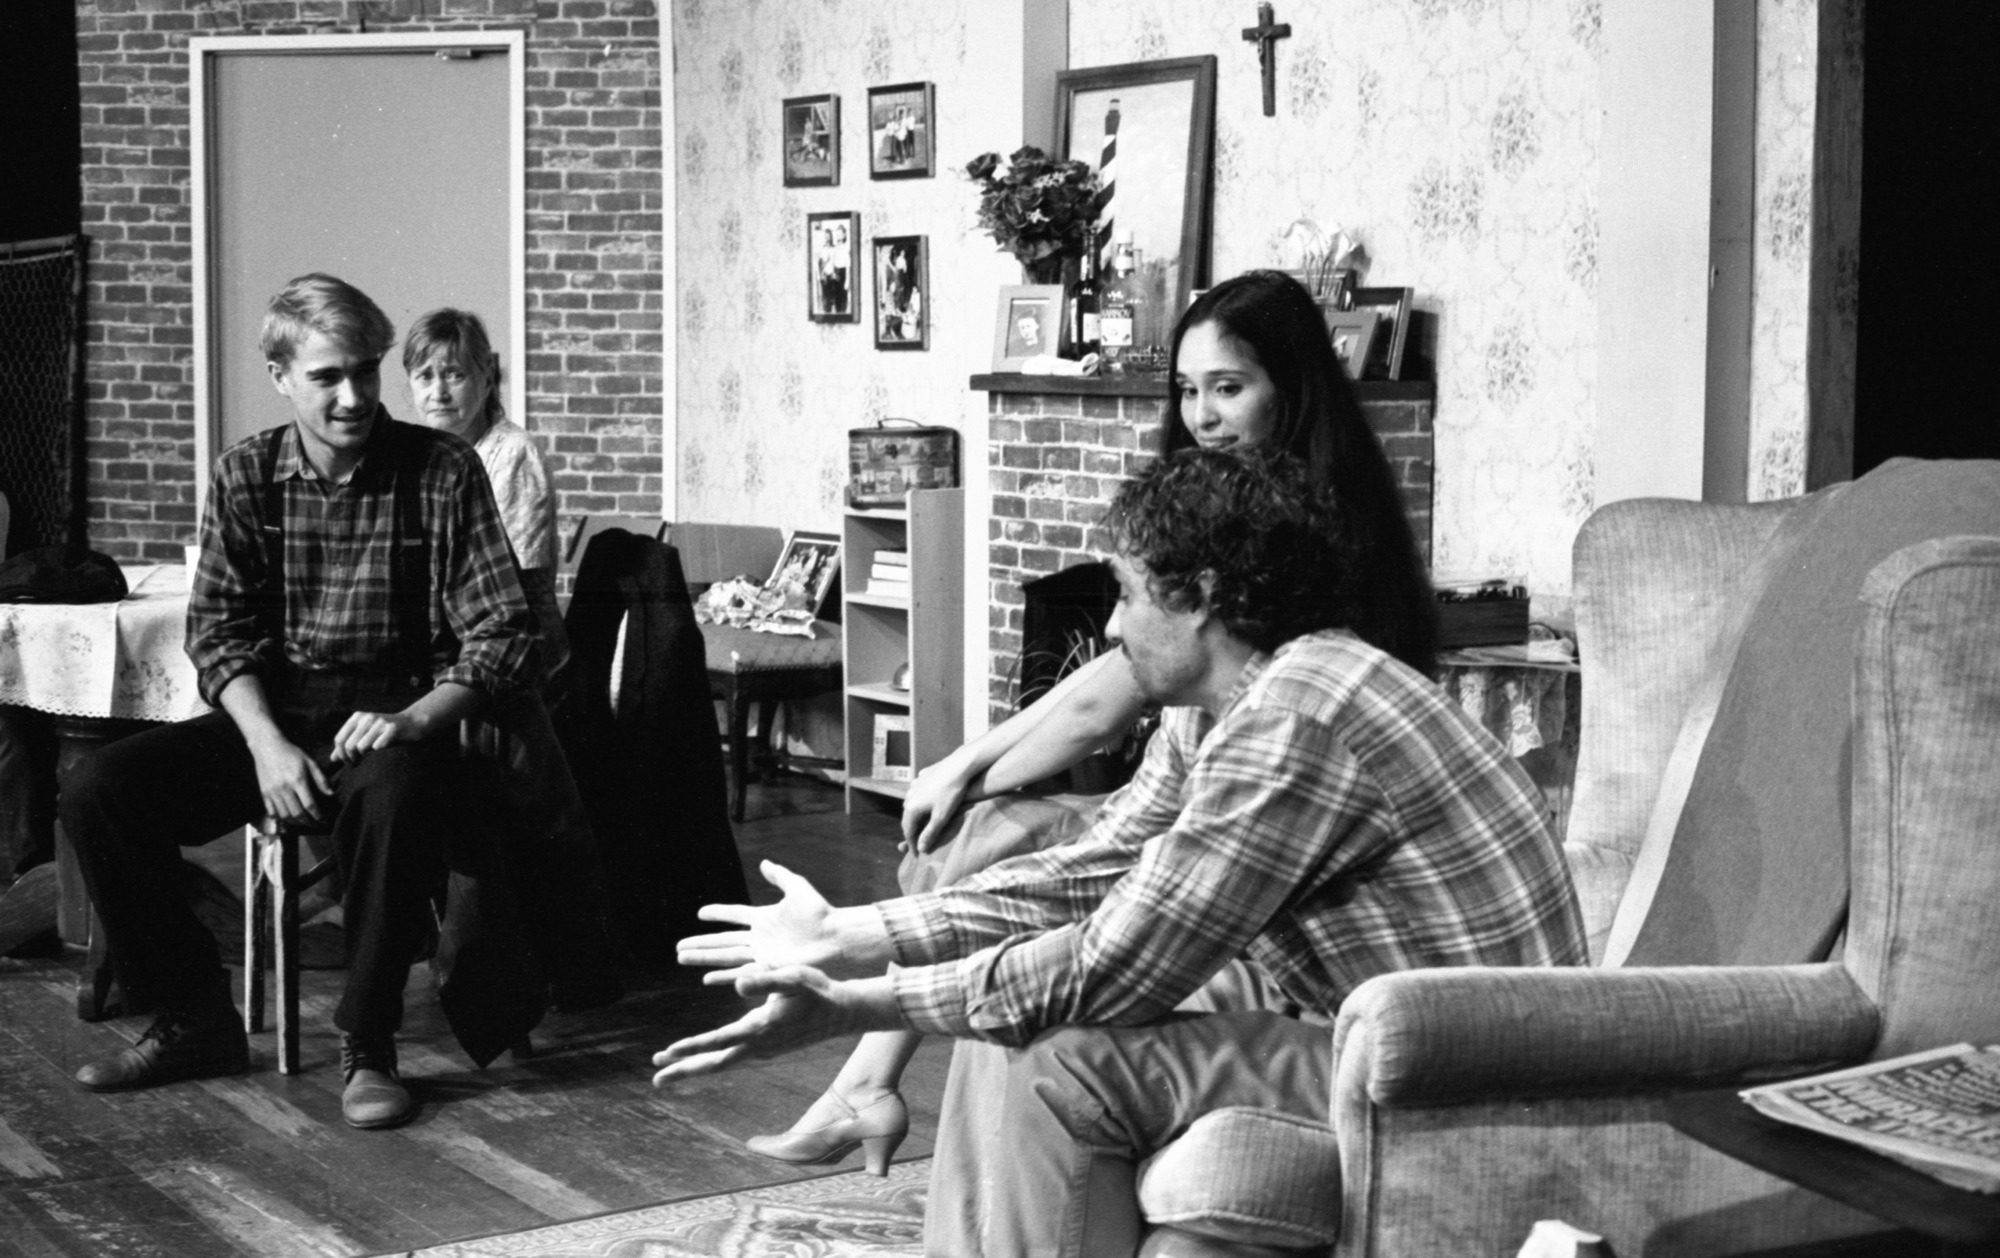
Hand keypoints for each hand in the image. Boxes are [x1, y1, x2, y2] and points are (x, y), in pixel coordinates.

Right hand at [248, 737, 331, 823]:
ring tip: (305, 823)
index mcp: (298, 780)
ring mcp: (272, 792)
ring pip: (285, 816)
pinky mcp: (264, 794)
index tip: (324, 820)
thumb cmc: (291, 753)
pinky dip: (281, 819)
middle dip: (309, 822)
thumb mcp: (310, 762)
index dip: (318, 816)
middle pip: (297, 813)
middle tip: (316, 824)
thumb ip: (321, 779)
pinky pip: (272, 812)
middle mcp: (284, 788)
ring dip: (296, 823)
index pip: (310, 805)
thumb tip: (330, 794)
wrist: (267, 747)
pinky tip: (289, 819)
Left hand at [329, 708, 425, 763]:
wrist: (413, 723)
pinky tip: (383, 752)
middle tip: (357, 764)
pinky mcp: (392, 728)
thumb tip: (333, 759)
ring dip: (364, 757)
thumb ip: (348, 744)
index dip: (341, 754)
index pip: (339, 739)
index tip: (348, 762)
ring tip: (369, 759)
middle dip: (351, 758)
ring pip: (361, 747)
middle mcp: (367, 717)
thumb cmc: (386, 732)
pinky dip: (379, 752)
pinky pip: (378, 746)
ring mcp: (380, 722)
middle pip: (349, 745)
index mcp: (357, 717)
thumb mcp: (365, 735)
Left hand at [650, 966, 864, 1083]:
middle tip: (656, 1078)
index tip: (667, 1053)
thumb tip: (737, 982)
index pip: (719, 1041)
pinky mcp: (768, 1048)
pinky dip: (713, 1060)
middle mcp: (759, 1046)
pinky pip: (733, 1058)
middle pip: (715, 1064)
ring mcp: (763, 1050)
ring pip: (723, 1063)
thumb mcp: (792, 977)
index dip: (692, 1047)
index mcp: (760, 1028)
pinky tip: (703, 1057)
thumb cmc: (819, 990)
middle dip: (685, 1070)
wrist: (843, 1012)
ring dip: (695, 1066)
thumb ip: (764, 978)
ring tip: (668, 1069)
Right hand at [678, 860, 848, 981]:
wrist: (835, 938)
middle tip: (677, 947)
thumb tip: (764, 863)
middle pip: (722, 940)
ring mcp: (761, 954)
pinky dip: (723, 976)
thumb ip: (780, 876)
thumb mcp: (797, 889)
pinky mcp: (767, 968)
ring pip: (724, 956)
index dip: (718, 913)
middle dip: (700, 944)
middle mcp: (759, 938)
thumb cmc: (820, 915)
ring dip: (703, 958)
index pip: (734, 914)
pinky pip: (740, 972)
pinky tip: (706, 979)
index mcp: (764, 918)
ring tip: (681, 958)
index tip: (700, 913)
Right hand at [900, 757, 974, 852]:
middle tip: (917, 843)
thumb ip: (930, 833)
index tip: (916, 856)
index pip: (908, 832)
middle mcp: (908, 797)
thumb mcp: (942, 817)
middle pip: (907, 819)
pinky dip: (920, 804)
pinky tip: (926, 804)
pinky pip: (917, 794)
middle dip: (912, 832)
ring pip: (912, 806)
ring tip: (921, 825)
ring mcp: (913, 786)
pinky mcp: (921, 778)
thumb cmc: (951, 793)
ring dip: (915, 817)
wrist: (958, 766)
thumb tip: (921, 849)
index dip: (912, 845)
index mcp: (911, 808)